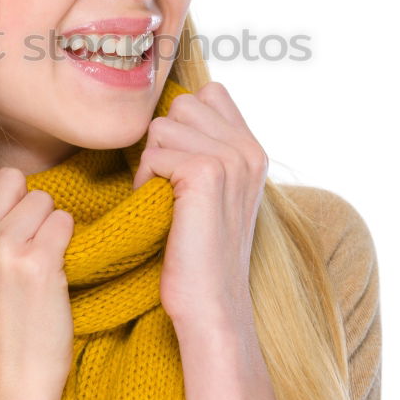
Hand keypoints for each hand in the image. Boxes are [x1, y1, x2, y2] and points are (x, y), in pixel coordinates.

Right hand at [0, 167, 75, 396]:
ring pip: (44, 199)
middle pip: (13, 178)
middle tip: (30, 239)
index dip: (4, 195)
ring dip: (51, 224)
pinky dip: (67, 240)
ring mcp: (6, 250)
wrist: (5, 392)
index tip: (11, 222)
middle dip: (28, 202)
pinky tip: (55, 271)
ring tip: (42, 262)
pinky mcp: (40, 265)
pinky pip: (64, 222)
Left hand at [132, 81, 268, 330]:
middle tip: (173, 187)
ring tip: (168, 201)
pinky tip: (163, 211)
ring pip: (163, 127)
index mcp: (253, 150)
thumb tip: (174, 112)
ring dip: (152, 163)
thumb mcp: (215, 193)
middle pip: (182, 105)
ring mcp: (230, 158)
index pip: (210, 93)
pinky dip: (146, 181)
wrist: (212, 306)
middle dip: (165, 142)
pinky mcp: (206, 172)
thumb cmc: (200, 254)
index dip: (185, 122)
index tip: (182, 164)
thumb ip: (207, 148)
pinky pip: (154, 154)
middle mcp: (247, 149)